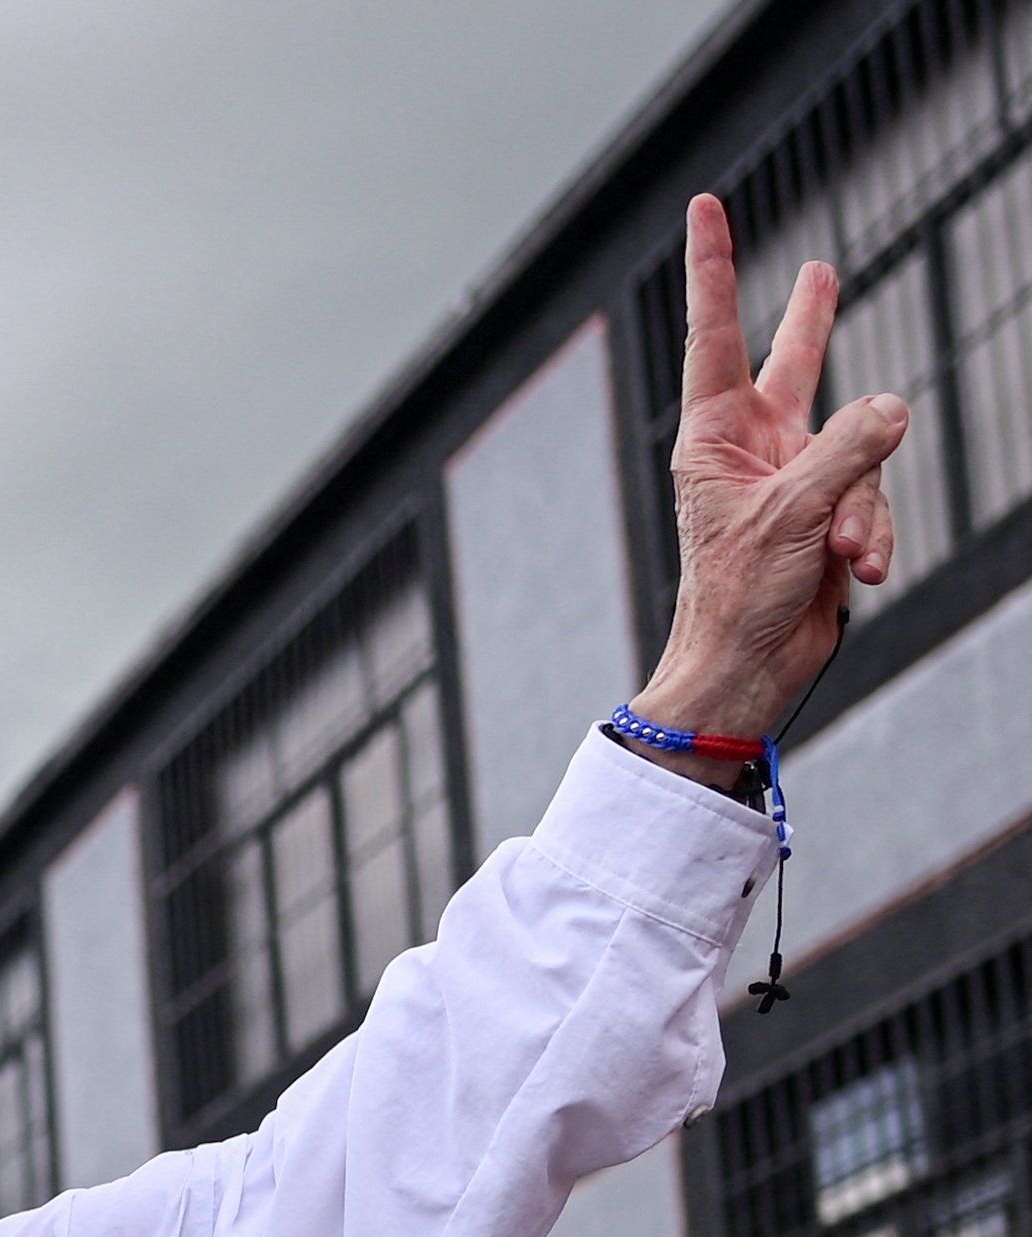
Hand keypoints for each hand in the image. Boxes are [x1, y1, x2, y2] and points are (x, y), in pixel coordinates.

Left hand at [635, 194, 909, 754]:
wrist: (748, 668)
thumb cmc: (738, 596)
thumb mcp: (792, 515)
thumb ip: (846, 451)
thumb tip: (892, 407)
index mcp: (715, 437)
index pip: (717, 334)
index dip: (717, 268)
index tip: (706, 207)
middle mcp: (754, 449)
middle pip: (794, 367)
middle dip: (813, 324)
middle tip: (821, 271)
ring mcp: (796, 480)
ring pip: (863, 454)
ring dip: (861, 509)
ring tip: (839, 554)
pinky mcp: (829, 514)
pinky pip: (873, 502)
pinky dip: (872, 536)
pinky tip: (855, 572)